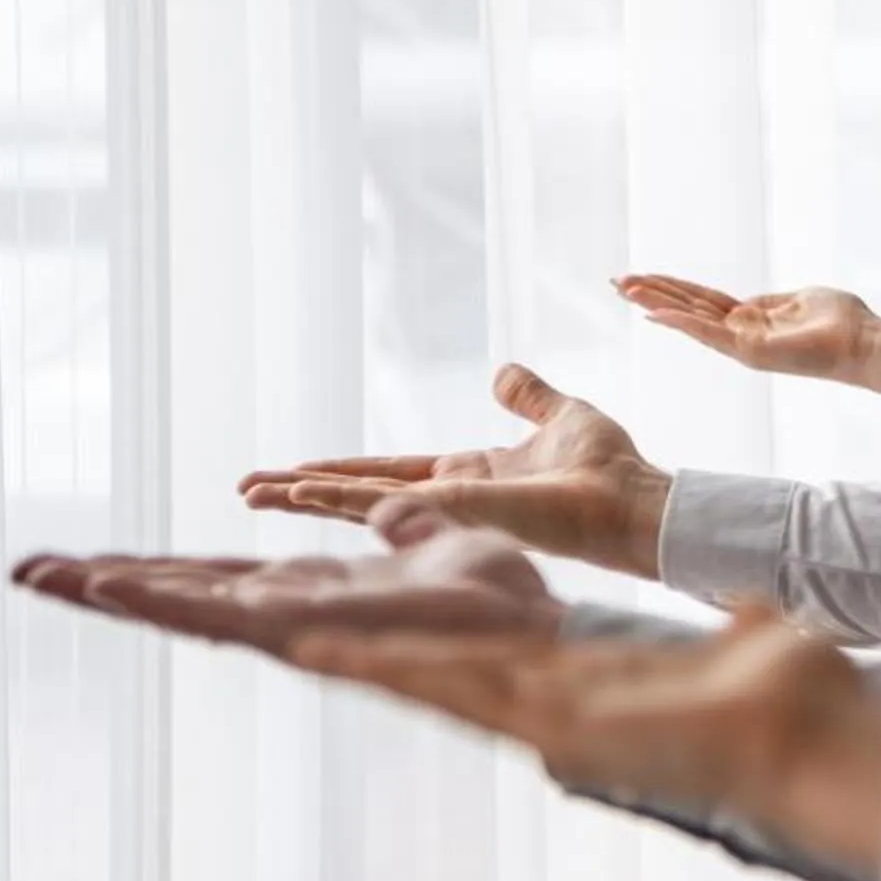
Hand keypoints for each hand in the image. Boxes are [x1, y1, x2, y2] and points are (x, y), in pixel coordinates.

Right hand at [13, 505, 564, 656]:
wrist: (537, 625)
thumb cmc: (497, 594)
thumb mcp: (436, 538)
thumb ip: (404, 526)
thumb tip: (392, 508)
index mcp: (313, 589)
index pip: (217, 577)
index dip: (156, 569)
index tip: (90, 559)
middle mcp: (290, 614)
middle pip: (180, 596)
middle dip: (105, 584)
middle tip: (25, 568)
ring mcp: (293, 630)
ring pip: (187, 610)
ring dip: (118, 594)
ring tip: (48, 576)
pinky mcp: (310, 635)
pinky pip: (230, 619)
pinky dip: (172, 604)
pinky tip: (120, 593)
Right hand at [237, 364, 672, 579]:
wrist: (633, 496)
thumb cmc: (610, 466)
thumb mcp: (561, 415)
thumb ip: (528, 397)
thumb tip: (503, 371)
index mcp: (473, 475)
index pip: (393, 472)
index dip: (346, 472)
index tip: (300, 471)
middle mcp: (451, 496)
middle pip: (362, 491)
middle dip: (305, 491)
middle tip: (247, 489)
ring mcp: (447, 508)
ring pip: (360, 500)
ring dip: (304, 497)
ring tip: (251, 492)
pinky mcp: (452, 509)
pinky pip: (383, 502)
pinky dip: (337, 498)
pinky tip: (297, 494)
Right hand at [293, 607, 880, 877]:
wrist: (821, 733)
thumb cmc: (794, 699)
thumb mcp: (743, 644)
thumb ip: (731, 634)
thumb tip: (752, 625)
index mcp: (583, 681)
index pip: (478, 654)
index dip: (412, 637)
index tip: (352, 615)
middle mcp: (548, 705)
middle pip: (426, 669)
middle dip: (344, 648)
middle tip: (266, 625)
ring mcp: (543, 717)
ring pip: (422, 680)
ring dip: (340, 657)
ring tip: (264, 632)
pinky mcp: (555, 724)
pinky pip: (460, 692)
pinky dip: (388, 670)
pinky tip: (317, 653)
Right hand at [613, 273, 880, 400]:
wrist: (864, 344)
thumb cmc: (844, 322)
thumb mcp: (802, 299)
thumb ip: (773, 301)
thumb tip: (753, 302)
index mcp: (752, 320)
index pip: (703, 301)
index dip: (674, 288)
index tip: (643, 277)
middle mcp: (741, 334)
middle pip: (688, 308)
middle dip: (653, 294)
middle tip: (617, 281)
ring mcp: (742, 344)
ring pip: (690, 319)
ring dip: (655, 303)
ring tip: (624, 288)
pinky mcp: (749, 351)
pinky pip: (706, 333)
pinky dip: (679, 322)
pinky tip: (652, 312)